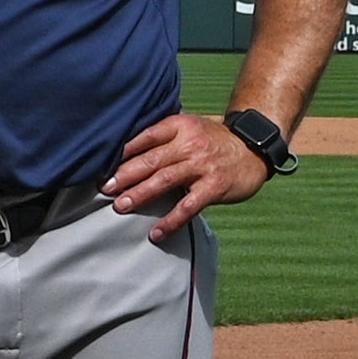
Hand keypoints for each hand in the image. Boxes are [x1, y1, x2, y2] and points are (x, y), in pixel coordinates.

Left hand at [105, 108, 273, 240]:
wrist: (254, 148)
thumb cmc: (215, 140)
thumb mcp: (191, 127)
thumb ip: (164, 135)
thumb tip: (125, 149)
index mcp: (180, 125)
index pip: (146, 136)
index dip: (123, 150)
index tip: (102, 163)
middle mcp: (190, 143)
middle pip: (151, 160)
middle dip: (124, 175)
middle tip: (104, 188)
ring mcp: (202, 165)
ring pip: (165, 181)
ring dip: (140, 195)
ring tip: (120, 207)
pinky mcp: (214, 186)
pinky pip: (188, 206)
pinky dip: (171, 221)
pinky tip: (156, 233)